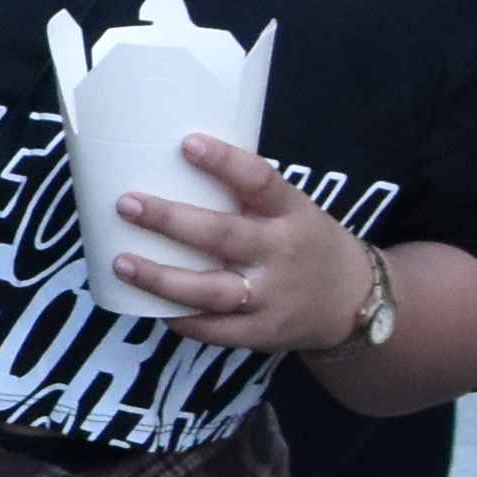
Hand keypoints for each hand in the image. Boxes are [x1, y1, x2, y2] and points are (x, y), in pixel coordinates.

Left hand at [106, 142, 384, 354]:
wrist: (355, 305)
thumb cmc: (307, 244)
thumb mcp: (294, 210)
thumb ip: (249, 195)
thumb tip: (176, 163)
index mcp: (293, 213)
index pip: (261, 180)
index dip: (225, 162)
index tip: (187, 143)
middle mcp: (282, 254)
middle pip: (224, 236)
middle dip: (171, 220)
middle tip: (127, 203)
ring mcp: (271, 298)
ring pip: (212, 291)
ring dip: (162, 278)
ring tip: (121, 262)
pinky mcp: (262, 334)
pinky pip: (214, 330)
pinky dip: (180, 319)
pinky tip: (149, 306)